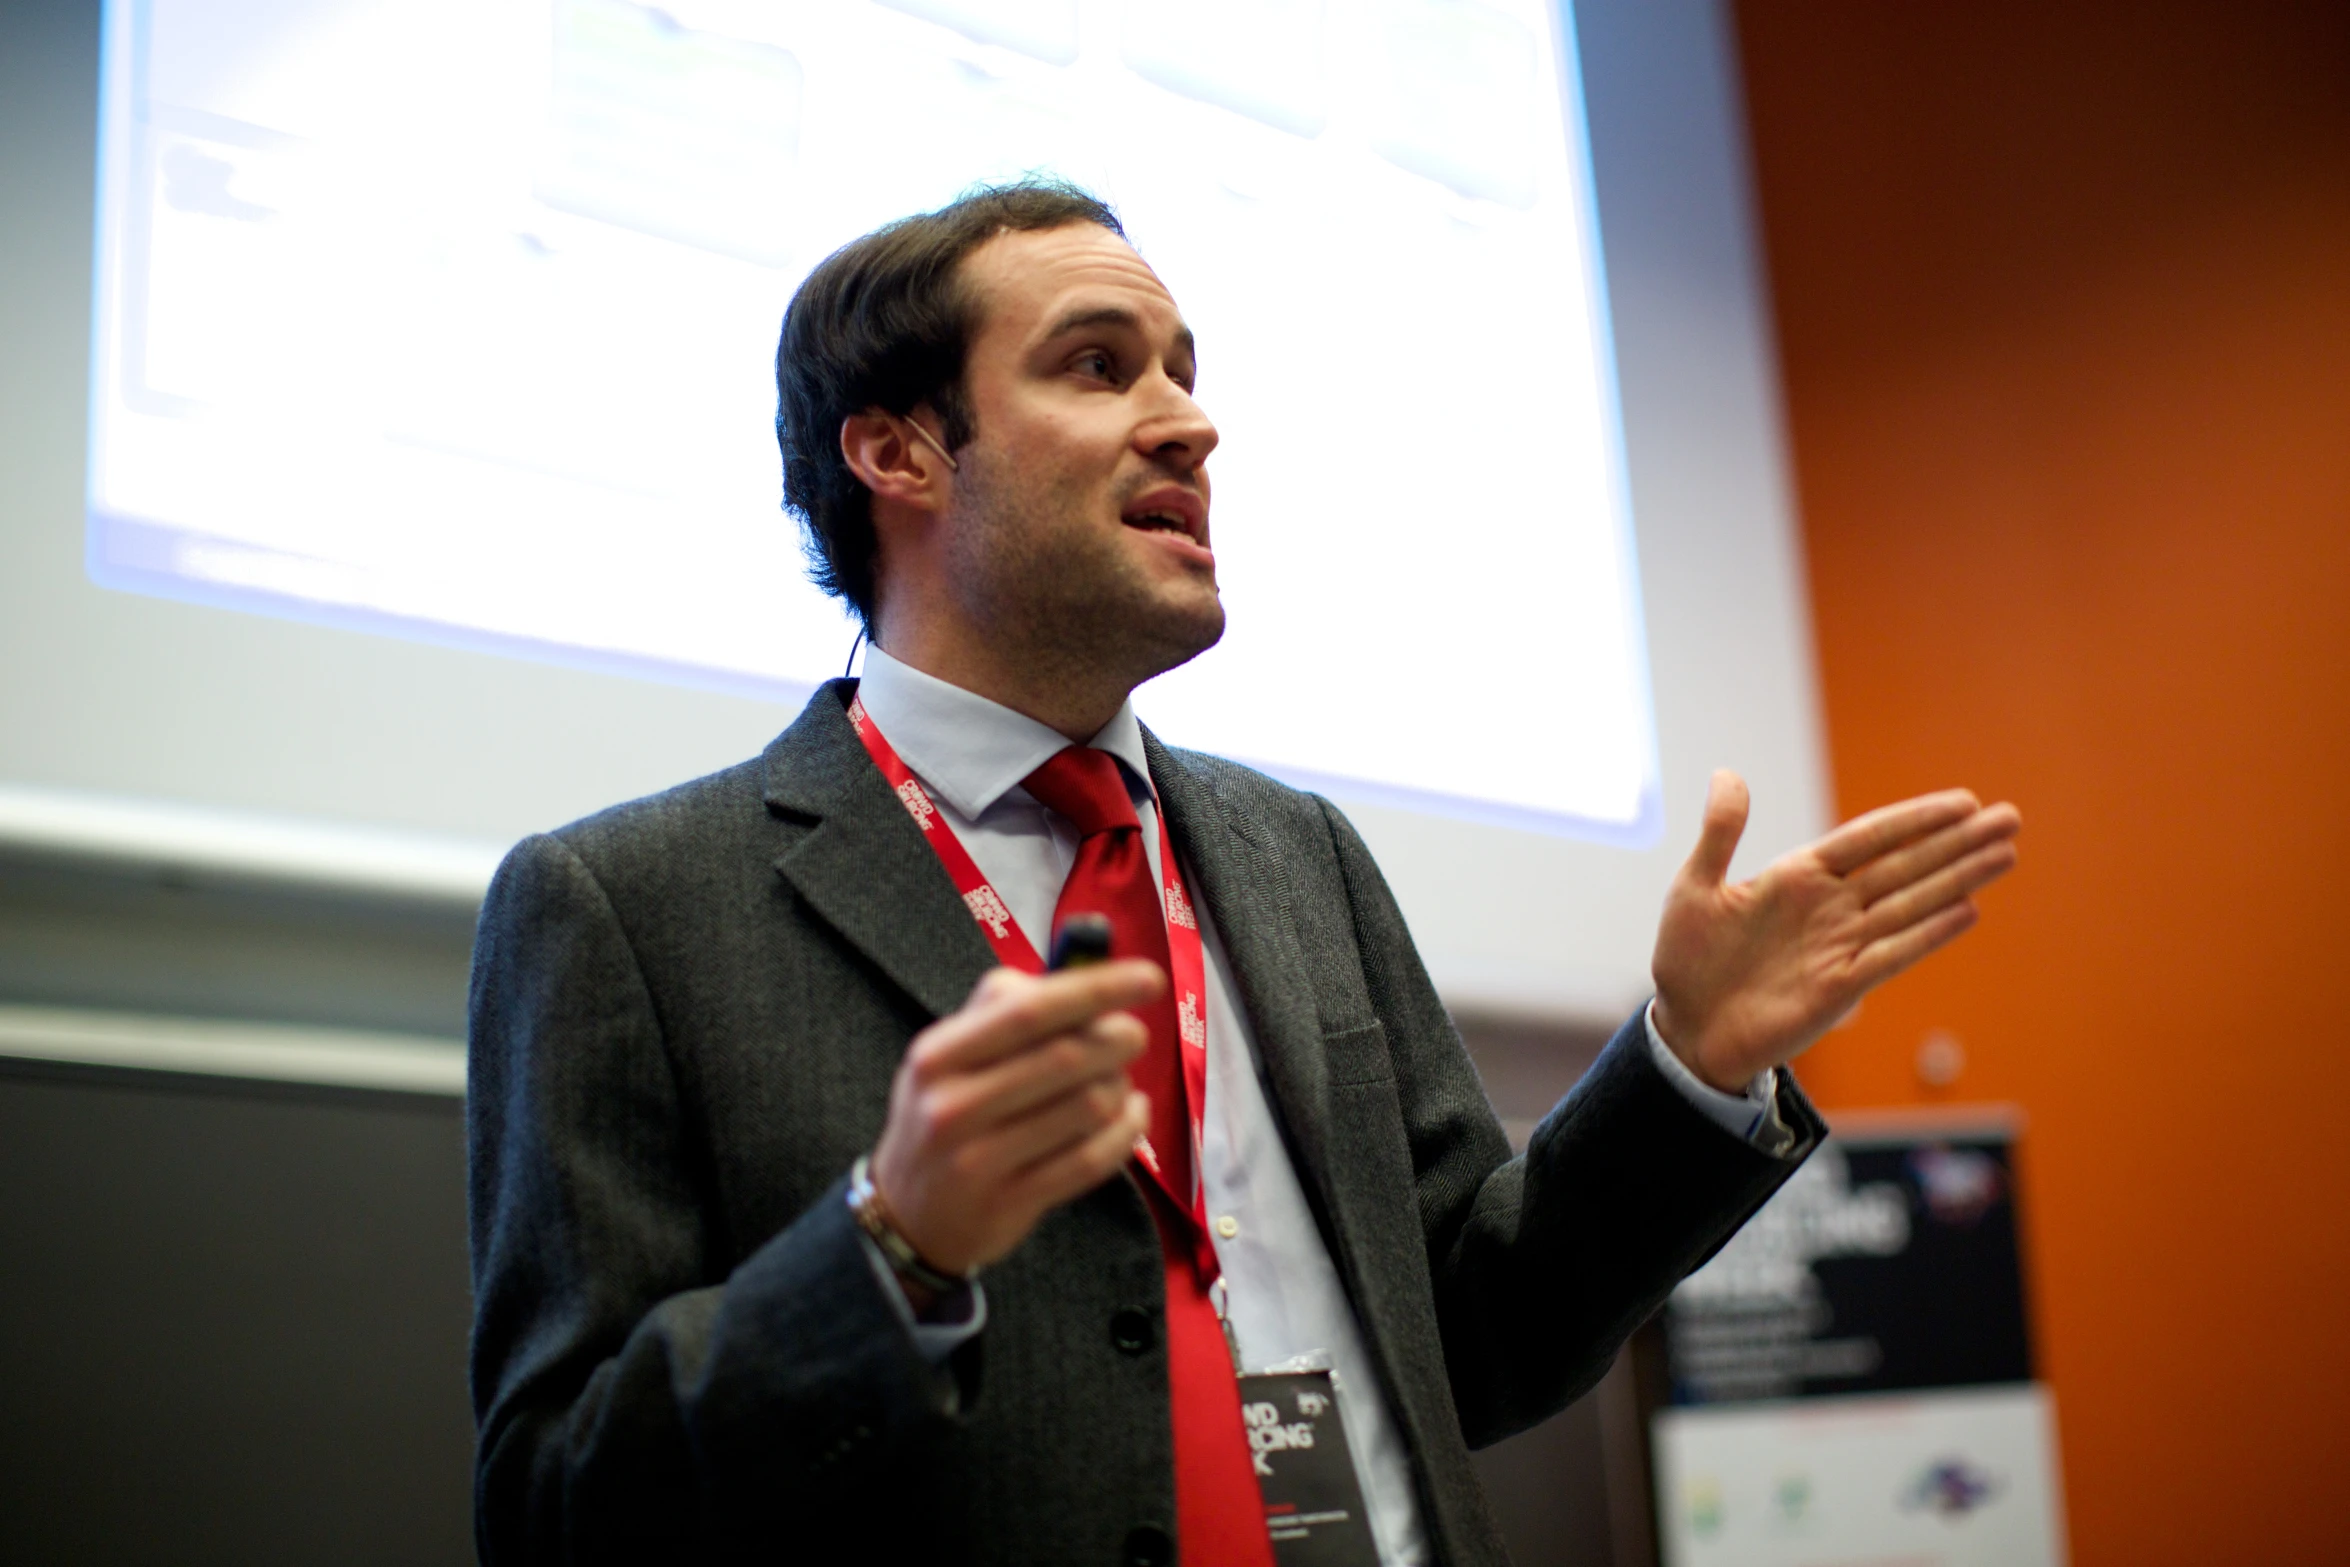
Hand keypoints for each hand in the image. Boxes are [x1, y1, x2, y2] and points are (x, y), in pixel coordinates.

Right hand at [869, 960, 1157, 1277]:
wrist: (907, 1216)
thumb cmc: (946, 1116)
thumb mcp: (948, 1058)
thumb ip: (1005, 1011)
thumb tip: (1088, 980)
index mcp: (938, 1056)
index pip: (1029, 1010)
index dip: (1096, 989)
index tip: (1149, 977)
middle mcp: (952, 1106)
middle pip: (1065, 1057)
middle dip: (1117, 1040)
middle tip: (1133, 1036)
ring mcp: (978, 1161)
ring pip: (1087, 1107)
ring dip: (1120, 1086)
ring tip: (1118, 1081)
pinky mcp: (1010, 1203)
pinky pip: (1091, 1160)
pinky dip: (1126, 1131)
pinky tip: (1130, 1115)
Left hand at [1651, 771, 2020, 1092]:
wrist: (1687, 1028)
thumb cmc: (1688, 960)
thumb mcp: (1695, 888)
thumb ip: (1720, 833)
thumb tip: (1728, 773)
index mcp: (1797, 877)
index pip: (1868, 838)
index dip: (1915, 820)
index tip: (1963, 801)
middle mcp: (1829, 907)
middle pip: (1905, 865)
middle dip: (1956, 842)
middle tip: (2011, 818)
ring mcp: (1840, 945)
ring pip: (1911, 903)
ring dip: (1959, 879)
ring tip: (2005, 854)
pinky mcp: (1842, 987)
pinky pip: (1893, 953)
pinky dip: (1929, 933)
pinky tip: (1968, 910)